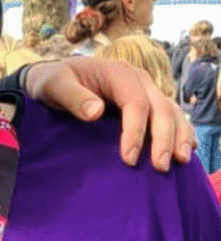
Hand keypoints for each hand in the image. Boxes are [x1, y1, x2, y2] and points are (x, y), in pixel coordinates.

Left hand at [25, 58, 194, 171]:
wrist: (55, 78)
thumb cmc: (53, 82)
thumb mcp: (55, 86)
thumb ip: (72, 97)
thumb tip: (95, 112)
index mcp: (117, 73)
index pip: (135, 102)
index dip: (135, 131)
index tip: (129, 158)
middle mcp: (138, 80)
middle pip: (160, 108)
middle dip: (164, 138)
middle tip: (159, 167)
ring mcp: (146, 91)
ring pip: (171, 112)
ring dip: (179, 136)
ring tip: (180, 161)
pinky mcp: (147, 103)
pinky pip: (171, 116)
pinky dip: (181, 132)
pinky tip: (187, 150)